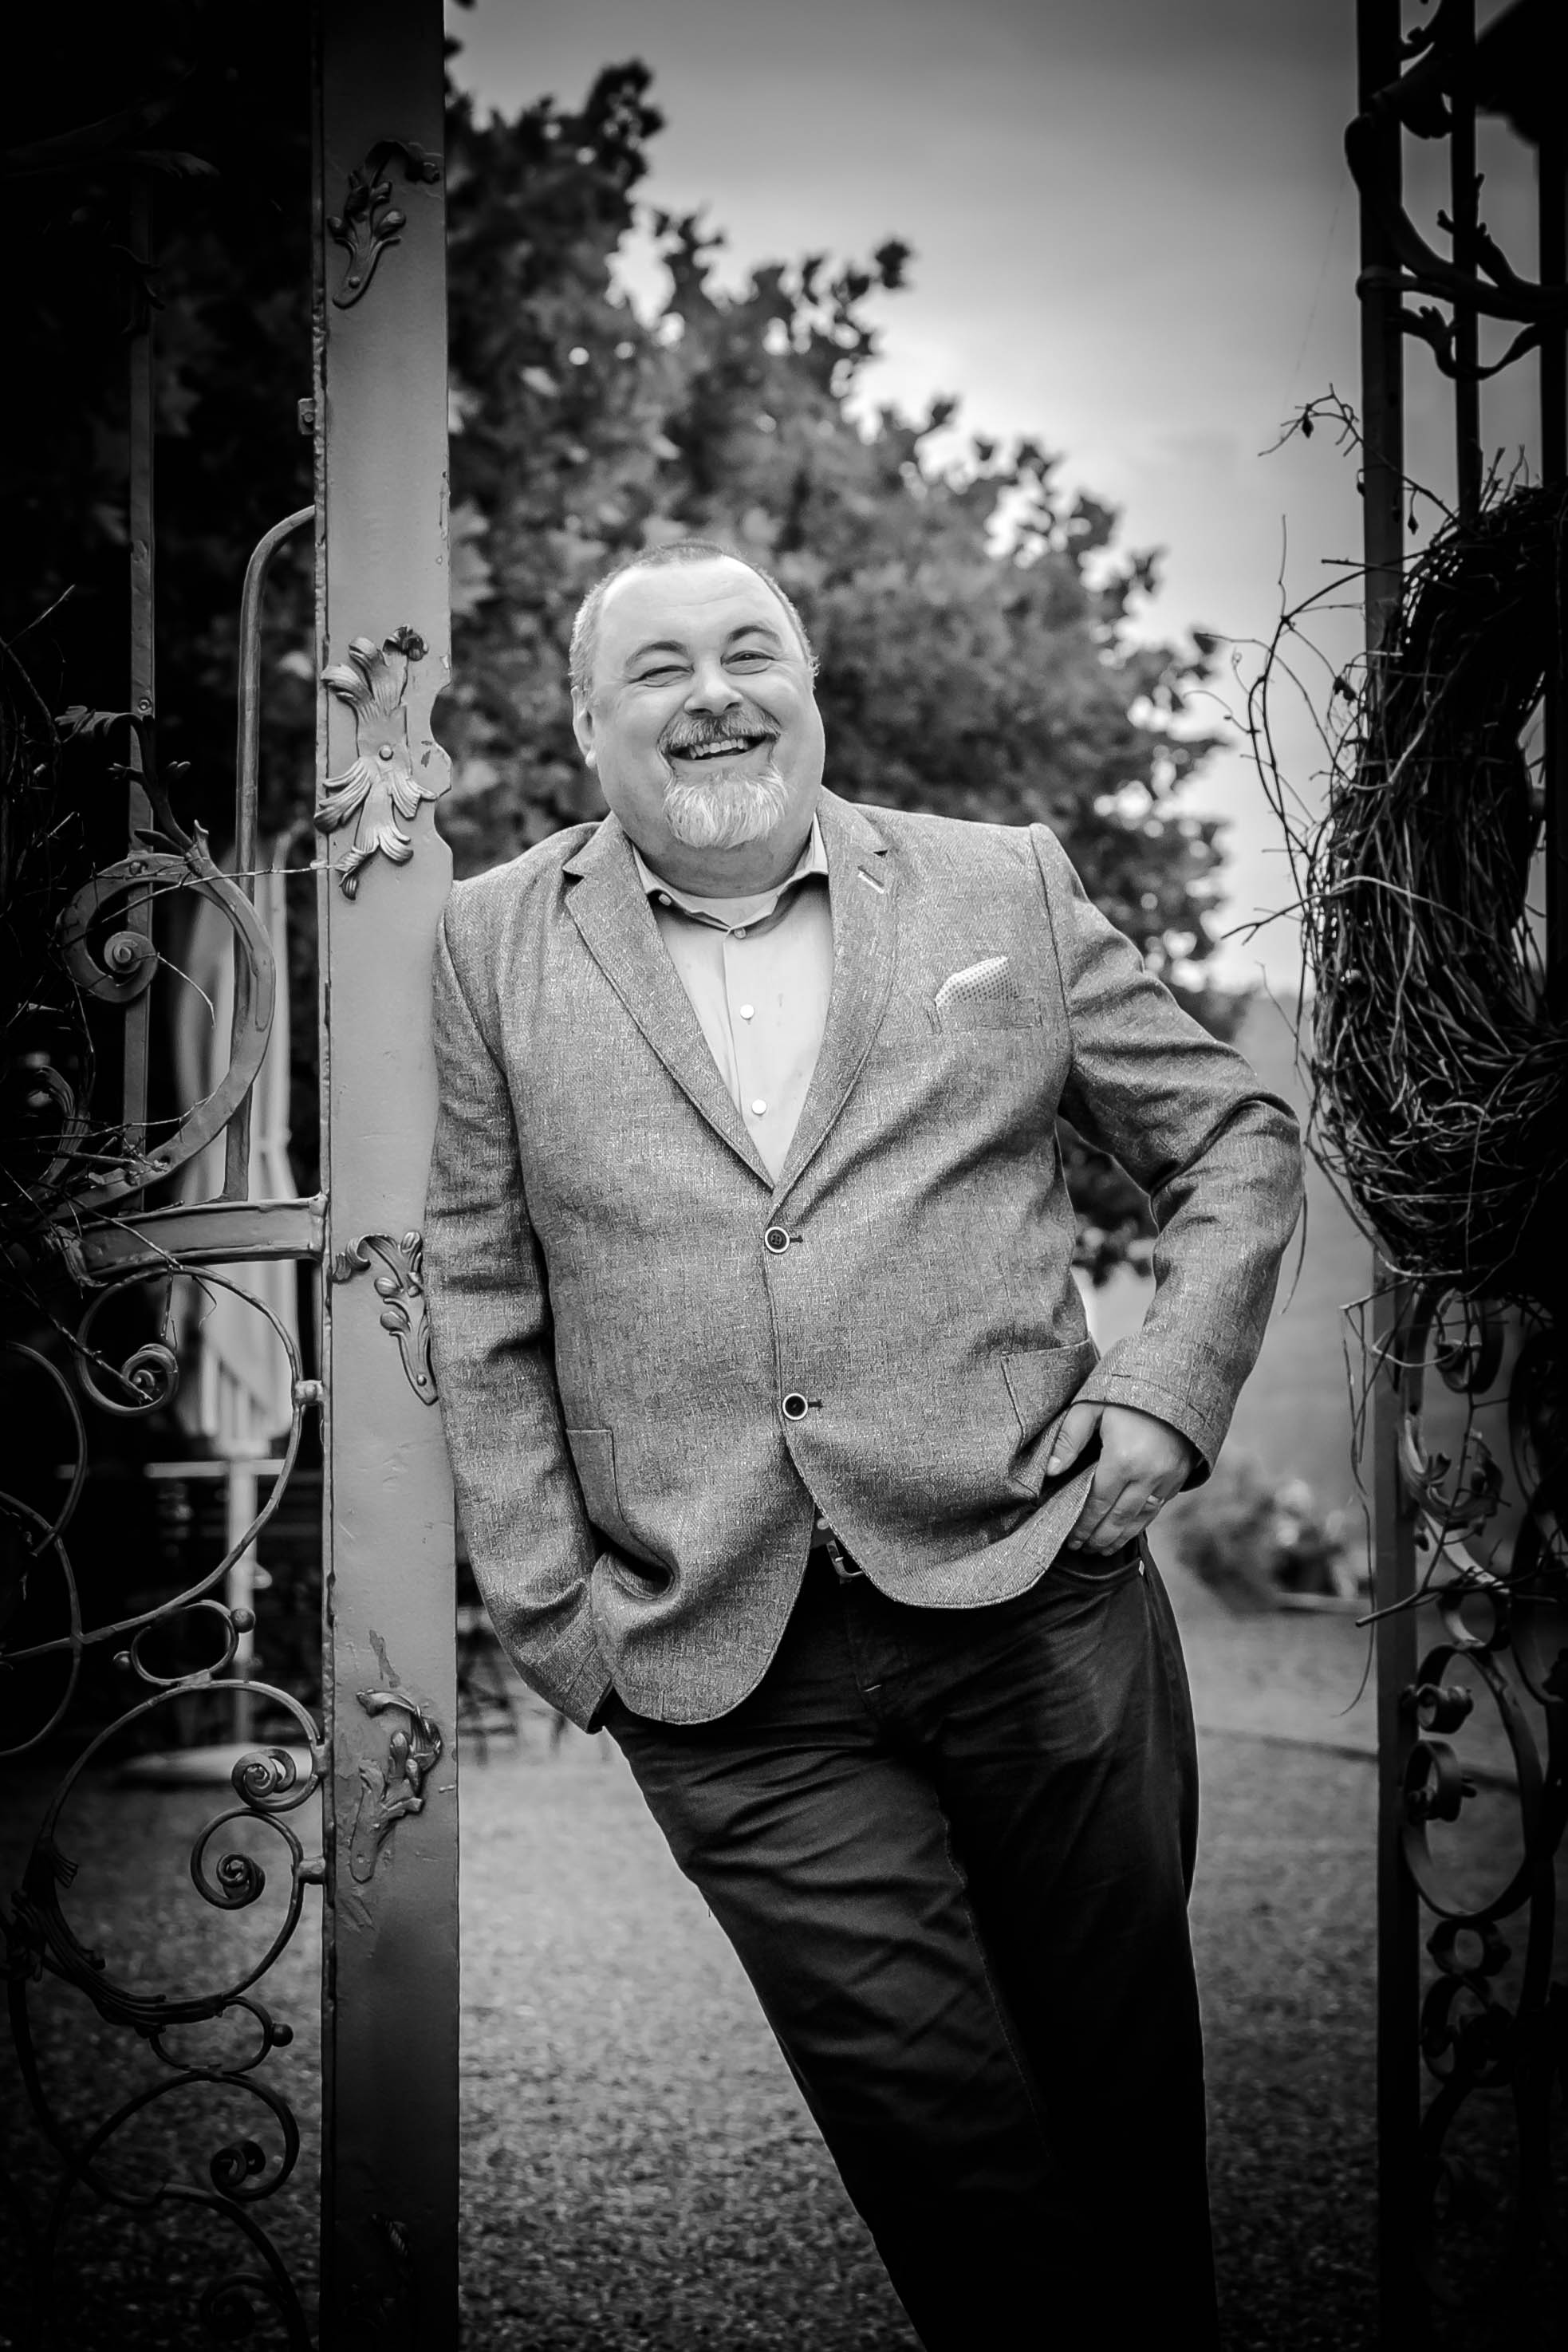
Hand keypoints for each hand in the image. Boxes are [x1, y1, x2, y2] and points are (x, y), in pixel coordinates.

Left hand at [1047, 1401, 1196, 1556]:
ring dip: (1119, 1538)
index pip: (1097, 1503)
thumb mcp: (1091, 1407)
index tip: (1069, 1539)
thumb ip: (1069, 1439)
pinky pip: (1156, 1510)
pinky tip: (1126, 1532)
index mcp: (1123, 1459)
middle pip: (1118, 1518)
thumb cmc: (1128, 1394)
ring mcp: (1167, 1479)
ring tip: (1100, 1549)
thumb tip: (1051, 1472)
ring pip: (1140, 1519)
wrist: (1177, 1383)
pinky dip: (1139, 1525)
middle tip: (1081, 1550)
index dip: (1082, 1525)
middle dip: (1098, 1538)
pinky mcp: (1179, 1478)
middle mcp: (1148, 1475)